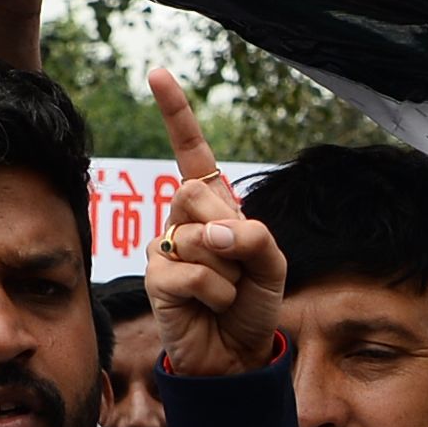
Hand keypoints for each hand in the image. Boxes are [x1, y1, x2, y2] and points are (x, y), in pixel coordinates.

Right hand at [141, 75, 281, 377]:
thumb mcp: (272, 264)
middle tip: (238, 263)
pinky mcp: (155, 276)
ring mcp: (166, 246)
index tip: (157, 73)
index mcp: (213, 205)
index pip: (192, 152)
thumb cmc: (252, 304)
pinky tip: (210, 306)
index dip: (176, 113)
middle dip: (229, 230)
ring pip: (201, 237)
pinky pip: (194, 272)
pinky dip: (217, 293)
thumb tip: (216, 232)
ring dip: (229, 271)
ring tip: (225, 292)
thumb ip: (254, 238)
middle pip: (195, 191)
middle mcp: (184, 219)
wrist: (235, 353)